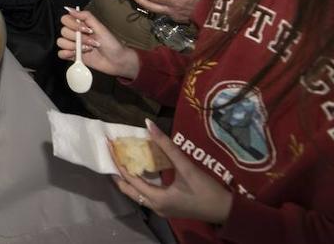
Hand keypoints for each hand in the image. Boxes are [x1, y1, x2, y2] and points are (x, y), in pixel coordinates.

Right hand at [57, 8, 138, 79]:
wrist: (116, 60)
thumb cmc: (111, 43)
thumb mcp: (100, 27)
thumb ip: (86, 16)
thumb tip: (70, 9)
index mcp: (81, 25)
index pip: (65, 19)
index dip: (73, 25)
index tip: (86, 29)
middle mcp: (75, 34)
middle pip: (63, 31)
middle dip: (78, 38)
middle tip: (91, 42)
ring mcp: (73, 45)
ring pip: (61, 42)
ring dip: (74, 46)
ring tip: (87, 49)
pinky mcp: (73, 56)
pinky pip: (61, 53)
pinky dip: (67, 54)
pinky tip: (77, 54)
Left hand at [110, 120, 233, 224]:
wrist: (225, 210)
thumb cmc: (206, 189)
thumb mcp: (186, 167)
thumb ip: (167, 146)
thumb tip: (149, 124)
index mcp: (157, 199)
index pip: (129, 179)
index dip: (117, 162)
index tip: (109, 146)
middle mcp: (155, 207)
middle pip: (128, 190)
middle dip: (118, 172)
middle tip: (111, 153)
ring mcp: (161, 209)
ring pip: (136, 194)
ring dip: (128, 178)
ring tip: (121, 159)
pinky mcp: (167, 208)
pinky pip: (146, 195)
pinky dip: (139, 183)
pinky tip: (140, 170)